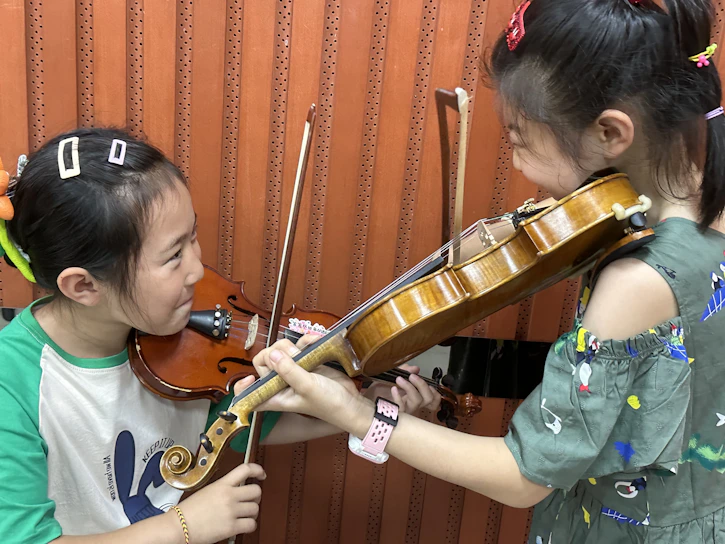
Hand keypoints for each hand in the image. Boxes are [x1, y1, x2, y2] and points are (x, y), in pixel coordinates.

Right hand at [174, 463, 264, 542]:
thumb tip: (236, 492)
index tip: (261, 474)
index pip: (245, 469)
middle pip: (256, 491)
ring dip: (252, 513)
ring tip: (243, 515)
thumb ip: (223, 489)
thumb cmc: (188, 512)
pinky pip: (251, 524)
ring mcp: (231, 511)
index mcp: (222, 484)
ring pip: (255, 509)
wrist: (178, 527)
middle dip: (255, 497)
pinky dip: (249, 526)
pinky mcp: (231, 527)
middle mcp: (229, 496)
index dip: (258, 470)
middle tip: (250, 501)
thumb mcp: (207, 491)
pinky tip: (243, 525)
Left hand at [236, 338, 363, 422]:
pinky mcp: (305, 362)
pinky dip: (306, 340)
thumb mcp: (307, 387)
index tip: (252, 376)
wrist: (350, 401)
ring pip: (281, 350)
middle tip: (292, 358)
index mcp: (275, 396)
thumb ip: (288, 371)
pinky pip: (298, 345)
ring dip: (293, 345)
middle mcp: (280, 383)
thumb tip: (272, 354)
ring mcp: (293, 371)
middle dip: (275, 353)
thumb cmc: (328, 403)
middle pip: (264, 361)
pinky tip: (315, 341)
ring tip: (306, 352)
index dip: (243, 385)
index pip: (248, 393)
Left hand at [363, 364, 440, 414]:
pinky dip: (399, 396)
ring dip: (410, 387)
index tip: (427, 382)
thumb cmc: (378, 392)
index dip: (435, 392)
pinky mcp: (395, 414)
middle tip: (412, 376)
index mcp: (413, 397)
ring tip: (399, 379)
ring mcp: (404, 411)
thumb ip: (404, 372)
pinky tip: (392, 389)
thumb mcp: (390, 377)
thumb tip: (415, 368)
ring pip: (417, 401)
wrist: (363, 402)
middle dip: (422, 385)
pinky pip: (402, 407)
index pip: (433, 399)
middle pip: (429, 399)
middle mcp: (412, 406)